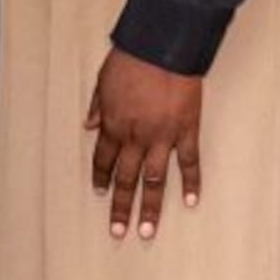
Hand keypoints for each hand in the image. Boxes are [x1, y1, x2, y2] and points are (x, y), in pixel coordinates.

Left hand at [85, 45, 202, 239]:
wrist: (162, 46)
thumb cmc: (131, 58)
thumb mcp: (103, 80)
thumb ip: (96, 105)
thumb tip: (88, 125)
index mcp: (113, 125)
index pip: (103, 161)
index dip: (100, 178)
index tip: (100, 194)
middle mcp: (135, 137)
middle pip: (126, 179)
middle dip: (120, 208)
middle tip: (118, 233)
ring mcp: (162, 137)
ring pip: (154, 180)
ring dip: (150, 208)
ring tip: (147, 231)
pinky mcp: (186, 130)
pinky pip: (189, 162)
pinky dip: (191, 182)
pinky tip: (190, 202)